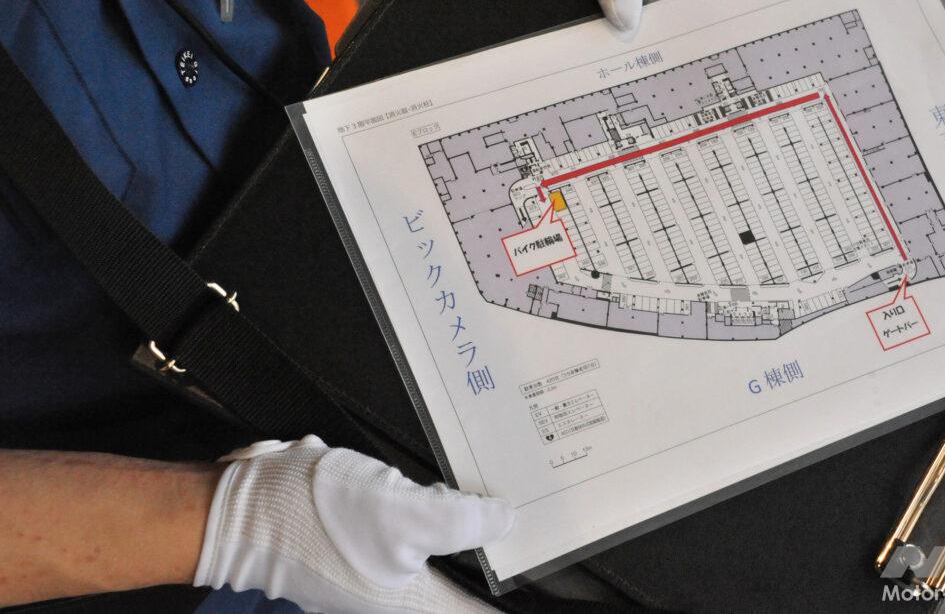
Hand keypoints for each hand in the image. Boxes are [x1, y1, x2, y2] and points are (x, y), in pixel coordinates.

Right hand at [194, 436, 514, 612]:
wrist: (242, 505)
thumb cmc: (314, 518)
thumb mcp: (406, 515)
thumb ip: (464, 522)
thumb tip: (506, 521)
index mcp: (413, 602)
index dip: (514, 608)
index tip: (554, 594)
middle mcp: (398, 592)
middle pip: (463, 588)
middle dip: (496, 559)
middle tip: (529, 533)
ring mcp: (379, 565)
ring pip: (441, 553)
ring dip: (469, 531)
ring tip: (504, 512)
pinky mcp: (364, 537)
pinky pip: (413, 527)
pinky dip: (433, 509)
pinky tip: (448, 491)